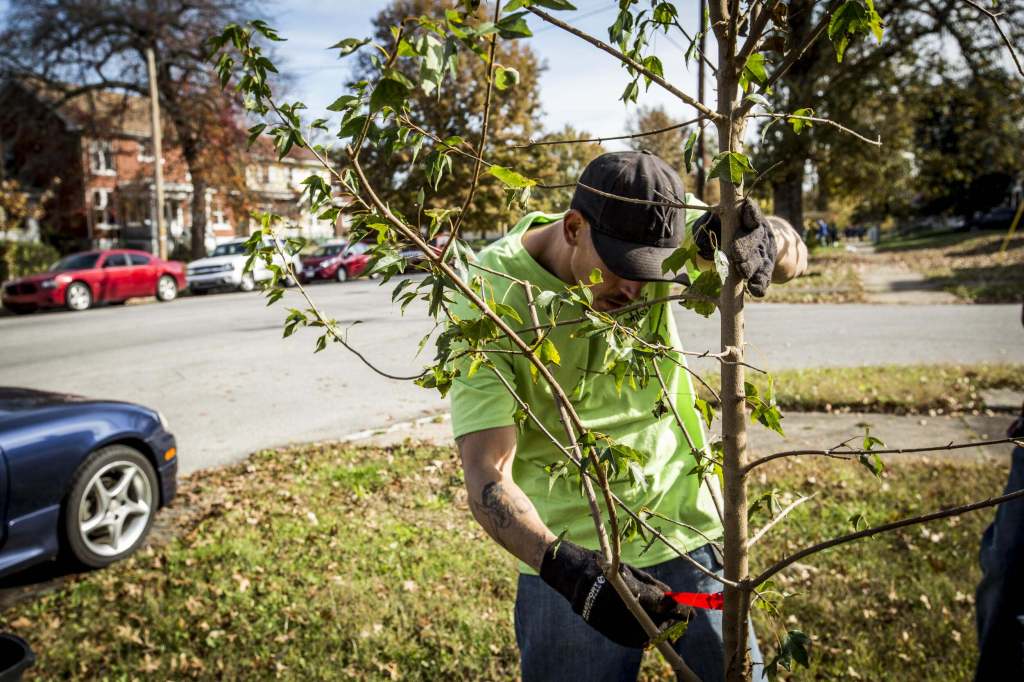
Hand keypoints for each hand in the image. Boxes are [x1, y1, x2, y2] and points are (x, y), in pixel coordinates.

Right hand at [539, 539, 689, 647]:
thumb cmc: (603, 565)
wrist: (570, 572)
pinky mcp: (600, 627)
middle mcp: (617, 604)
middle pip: (653, 624)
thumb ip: (652, 586)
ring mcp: (607, 618)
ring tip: (668, 629)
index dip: (678, 611)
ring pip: (641, 636)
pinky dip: (641, 639)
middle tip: (682, 621)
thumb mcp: (630, 571)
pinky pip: (626, 639)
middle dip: (671, 625)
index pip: (660, 605)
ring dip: (658, 634)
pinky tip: (649, 635)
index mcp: (626, 586)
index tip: (689, 612)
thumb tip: (673, 597)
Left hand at [692, 199, 777, 296]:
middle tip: (736, 253)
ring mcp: (763, 254)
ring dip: (750, 266)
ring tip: (743, 272)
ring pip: (759, 260)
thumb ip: (709, 226)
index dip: (750, 211)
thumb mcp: (717, 222)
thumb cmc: (725, 230)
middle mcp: (759, 235)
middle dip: (745, 245)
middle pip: (754, 239)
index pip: (752, 213)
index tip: (748, 207)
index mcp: (749, 219)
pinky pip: (764, 278)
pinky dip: (759, 284)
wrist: (750, 243)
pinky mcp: (765, 270)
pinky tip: (755, 289)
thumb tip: (699, 242)